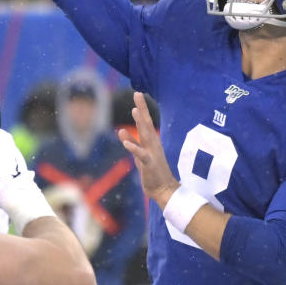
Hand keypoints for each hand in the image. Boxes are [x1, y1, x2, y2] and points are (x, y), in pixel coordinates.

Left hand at [118, 92, 178, 206]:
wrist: (164, 190)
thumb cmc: (152, 172)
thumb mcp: (139, 155)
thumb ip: (132, 142)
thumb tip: (121, 131)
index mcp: (151, 141)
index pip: (145, 122)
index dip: (141, 108)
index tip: (138, 94)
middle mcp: (153, 144)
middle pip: (147, 123)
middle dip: (142, 109)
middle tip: (138, 94)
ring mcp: (152, 153)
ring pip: (145, 135)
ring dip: (140, 123)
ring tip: (134, 110)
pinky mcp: (149, 164)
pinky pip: (141, 154)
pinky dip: (133, 147)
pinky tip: (125, 142)